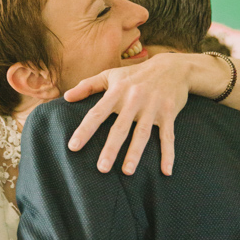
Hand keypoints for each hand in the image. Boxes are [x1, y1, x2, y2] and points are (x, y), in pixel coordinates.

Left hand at [63, 55, 189, 175]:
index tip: (73, 147)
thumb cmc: (135, 74)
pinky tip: (166, 171)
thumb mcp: (110, 75)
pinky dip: (168, 154)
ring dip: (135, 153)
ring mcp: (152, 108)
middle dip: (110, 149)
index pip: (97, 114)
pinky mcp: (169, 114)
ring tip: (127, 172)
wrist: (173, 67)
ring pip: (142, 134)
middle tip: (101, 169)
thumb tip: (65, 97)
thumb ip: (87, 86)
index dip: (85, 130)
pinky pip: (168, 137)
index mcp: (117, 92)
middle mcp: (134, 100)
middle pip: (120, 128)